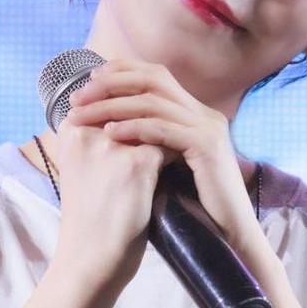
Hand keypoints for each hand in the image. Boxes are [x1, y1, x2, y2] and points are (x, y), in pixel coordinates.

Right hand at [50, 89, 177, 286]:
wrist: (90, 257)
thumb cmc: (89, 216)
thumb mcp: (82, 169)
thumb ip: (98, 140)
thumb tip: (131, 116)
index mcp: (70, 131)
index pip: (109, 98)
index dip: (134, 101)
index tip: (154, 108)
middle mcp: (86, 131)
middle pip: (132, 103)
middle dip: (156, 109)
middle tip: (176, 122)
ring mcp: (110, 146)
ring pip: (153, 120)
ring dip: (170, 127)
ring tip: (184, 140)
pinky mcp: (135, 164)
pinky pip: (168, 145)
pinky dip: (180, 153)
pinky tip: (187, 163)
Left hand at [66, 58, 263, 252]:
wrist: (228, 235)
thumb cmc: (193, 208)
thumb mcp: (167, 166)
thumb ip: (149, 143)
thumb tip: (107, 128)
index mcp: (196, 114)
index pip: (156, 75)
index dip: (121, 72)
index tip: (88, 81)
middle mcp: (204, 114)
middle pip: (153, 79)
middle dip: (111, 84)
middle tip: (78, 97)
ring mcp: (208, 128)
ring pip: (153, 102)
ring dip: (112, 106)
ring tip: (83, 116)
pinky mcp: (207, 147)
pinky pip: (163, 128)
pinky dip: (133, 128)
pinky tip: (109, 135)